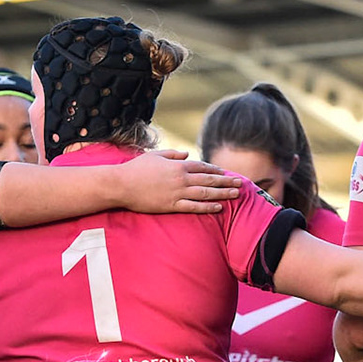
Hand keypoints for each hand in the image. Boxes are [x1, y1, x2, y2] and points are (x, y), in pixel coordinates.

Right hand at [125, 150, 243, 213]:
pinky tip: (219, 207)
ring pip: (205, 193)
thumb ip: (173, 154)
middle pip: (209, 179)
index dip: (216, 170)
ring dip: (222, 194)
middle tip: (240, 183)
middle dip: (226, 181)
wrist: (121, 184)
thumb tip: (187, 155)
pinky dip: (207, 207)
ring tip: (236, 195)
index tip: (226, 173)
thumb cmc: (136, 168)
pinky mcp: (171, 205)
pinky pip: (194, 207)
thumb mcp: (155, 156)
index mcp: (177, 165)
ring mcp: (177, 192)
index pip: (202, 166)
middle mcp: (181, 178)